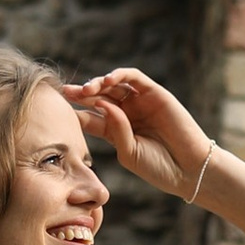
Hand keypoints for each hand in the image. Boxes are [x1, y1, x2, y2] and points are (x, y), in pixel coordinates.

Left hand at [63, 70, 215, 201]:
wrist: (188, 169)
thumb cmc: (158, 167)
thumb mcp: (128, 152)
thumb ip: (114, 130)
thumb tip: (102, 104)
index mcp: (115, 131)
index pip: (90, 117)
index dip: (74, 112)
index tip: (56, 110)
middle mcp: (126, 114)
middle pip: (98, 97)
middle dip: (81, 94)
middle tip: (67, 93)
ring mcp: (140, 103)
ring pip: (114, 85)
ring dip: (98, 84)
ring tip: (87, 90)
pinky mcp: (155, 93)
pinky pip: (134, 78)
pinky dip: (120, 75)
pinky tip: (107, 81)